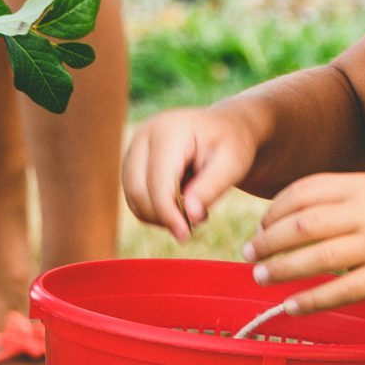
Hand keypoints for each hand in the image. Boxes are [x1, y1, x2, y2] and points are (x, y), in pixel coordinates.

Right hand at [121, 105, 259, 241]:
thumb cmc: (232, 145)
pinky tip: (181, 206)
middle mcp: (144, 135)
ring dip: (159, 215)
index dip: (168, 213)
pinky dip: (154, 210)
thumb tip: (190, 215)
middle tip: (195, 223)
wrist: (226, 129)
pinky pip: (134, 196)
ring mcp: (134, 147)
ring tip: (192, 211)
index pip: (158, 182)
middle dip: (163, 216)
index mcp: (168, 130)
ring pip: (133, 197)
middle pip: (138, 191)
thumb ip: (210, 189)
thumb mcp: (232, 165)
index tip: (185, 235)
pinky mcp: (132, 161)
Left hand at [243, 173, 364, 315]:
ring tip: (261, 277)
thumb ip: (347, 198)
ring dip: (280, 269)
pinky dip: (310, 300)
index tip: (261, 224)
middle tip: (250, 254)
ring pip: (316, 258)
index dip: (275, 209)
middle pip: (302, 225)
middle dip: (267, 241)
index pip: (305, 191)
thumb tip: (297, 214)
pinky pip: (340, 291)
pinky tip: (291, 305)